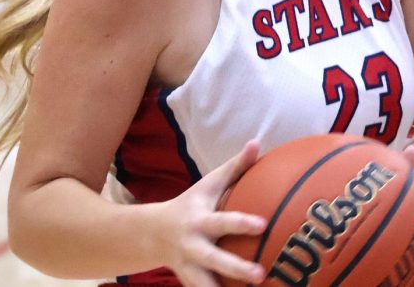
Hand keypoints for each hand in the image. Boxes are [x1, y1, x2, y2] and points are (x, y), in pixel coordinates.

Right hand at [156, 141, 266, 286]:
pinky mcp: (189, 282)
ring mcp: (189, 268)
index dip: (241, 223)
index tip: (263, 225)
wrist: (150, 233)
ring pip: (204, 285)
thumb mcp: (209, 184)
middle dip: (235, 268)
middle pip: (213, 260)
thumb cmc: (191, 203)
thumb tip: (256, 143)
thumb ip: (234, 167)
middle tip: (260, 274)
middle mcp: (192, 246)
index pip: (222, 221)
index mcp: (199, 221)